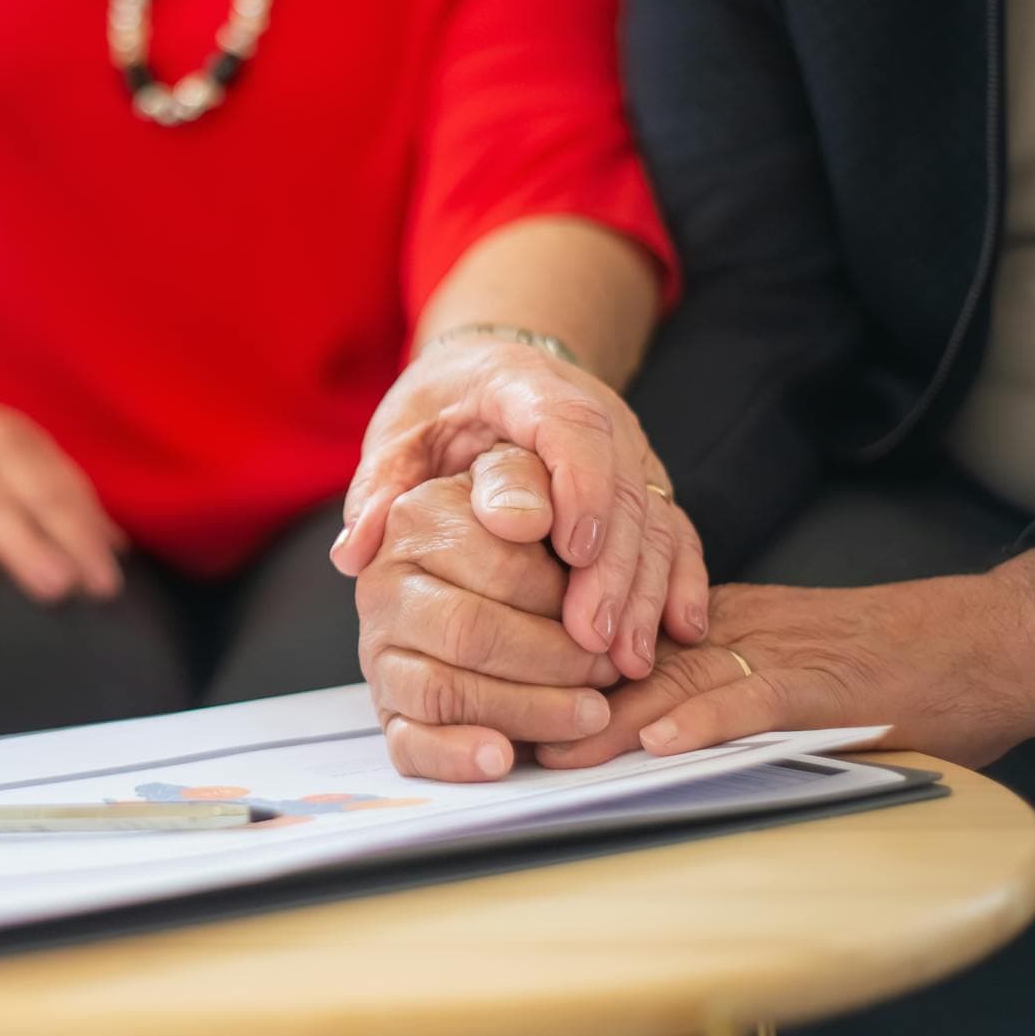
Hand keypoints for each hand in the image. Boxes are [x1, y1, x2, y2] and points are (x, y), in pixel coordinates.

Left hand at [332, 337, 708, 679]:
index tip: (571, 549)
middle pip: (621, 486)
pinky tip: (677, 631)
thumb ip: (379, 487)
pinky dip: (678, 581)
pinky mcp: (643, 488)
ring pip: (653, 517)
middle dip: (611, 567)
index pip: (569, 426)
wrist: (488, 377)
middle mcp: (594, 414)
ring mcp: (627, 453)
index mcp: (526, 387)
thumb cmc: (440, 409)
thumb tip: (357, 550)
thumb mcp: (399, 434)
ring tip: (625, 658)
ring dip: (643, 590)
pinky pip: (674, 531)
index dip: (579, 486)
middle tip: (590, 637)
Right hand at [356, 458, 622, 781]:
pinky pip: (409, 743)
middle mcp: (385, 584)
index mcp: (417, 518)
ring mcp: (379, 650)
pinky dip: (455, 756)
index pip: (501, 568)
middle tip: (609, 673)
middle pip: (471, 632)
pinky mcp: (387, 708)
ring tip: (588, 714)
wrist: (476, 574)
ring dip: (526, 709)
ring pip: (443, 691)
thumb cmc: (520, 531)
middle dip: (554, 660)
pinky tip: (503, 759)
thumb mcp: (525, 481)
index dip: (566, 600)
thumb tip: (523, 518)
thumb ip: (523, 482)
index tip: (609, 619)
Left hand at [538, 551, 1034, 771]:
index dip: (560, 670)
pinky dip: (707, 722)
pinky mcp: (824, 684)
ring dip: (612, 718)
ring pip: (677, 679)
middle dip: (563, 700)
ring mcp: (777, 653)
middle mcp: (733, 630)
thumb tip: (635, 726)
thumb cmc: (885, 666)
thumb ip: (709, 682)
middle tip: (500, 735)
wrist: (984, 645)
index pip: (620, 639)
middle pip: (631, 658)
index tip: (501, 702)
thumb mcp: (777, 663)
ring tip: (554, 752)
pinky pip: (754, 700)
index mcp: (716, 624)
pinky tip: (662, 746)